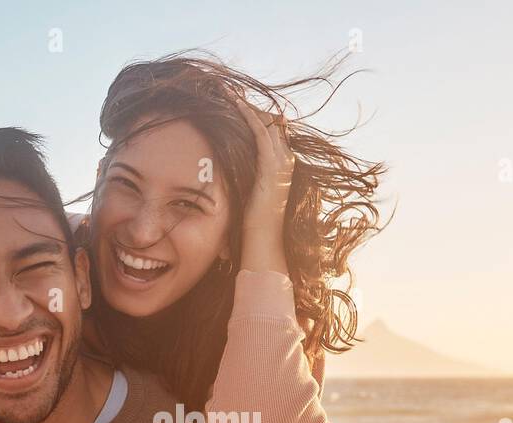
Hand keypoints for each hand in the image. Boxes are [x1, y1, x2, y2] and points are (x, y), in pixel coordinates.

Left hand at [234, 98, 293, 273]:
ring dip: (244, 105)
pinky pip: (260, 131)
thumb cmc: (253, 227)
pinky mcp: (272, 165)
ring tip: (226, 91)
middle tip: (228, 91)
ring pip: (264, 122)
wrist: (264, 242)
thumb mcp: (248, 199)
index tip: (235, 104)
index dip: (254, 117)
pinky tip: (233, 103)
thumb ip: (245, 185)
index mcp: (282, 168)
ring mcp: (281, 162)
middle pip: (269, 123)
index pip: (271, 133)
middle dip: (248, 106)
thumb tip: (226, 183)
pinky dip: (246, 115)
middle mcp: (285, 161)